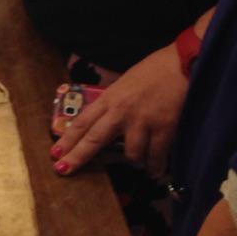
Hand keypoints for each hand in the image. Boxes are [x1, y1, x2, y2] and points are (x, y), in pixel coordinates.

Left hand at [51, 44, 189, 177]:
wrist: (181, 64)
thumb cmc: (152, 73)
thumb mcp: (123, 86)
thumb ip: (113, 104)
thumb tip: (104, 123)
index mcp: (108, 99)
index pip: (81, 122)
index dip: (67, 140)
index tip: (54, 154)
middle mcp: (120, 111)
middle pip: (94, 139)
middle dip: (77, 157)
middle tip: (64, 170)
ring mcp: (142, 121)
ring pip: (130, 154)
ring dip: (134, 163)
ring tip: (139, 166)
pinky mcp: (164, 127)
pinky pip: (155, 155)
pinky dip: (154, 166)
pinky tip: (154, 170)